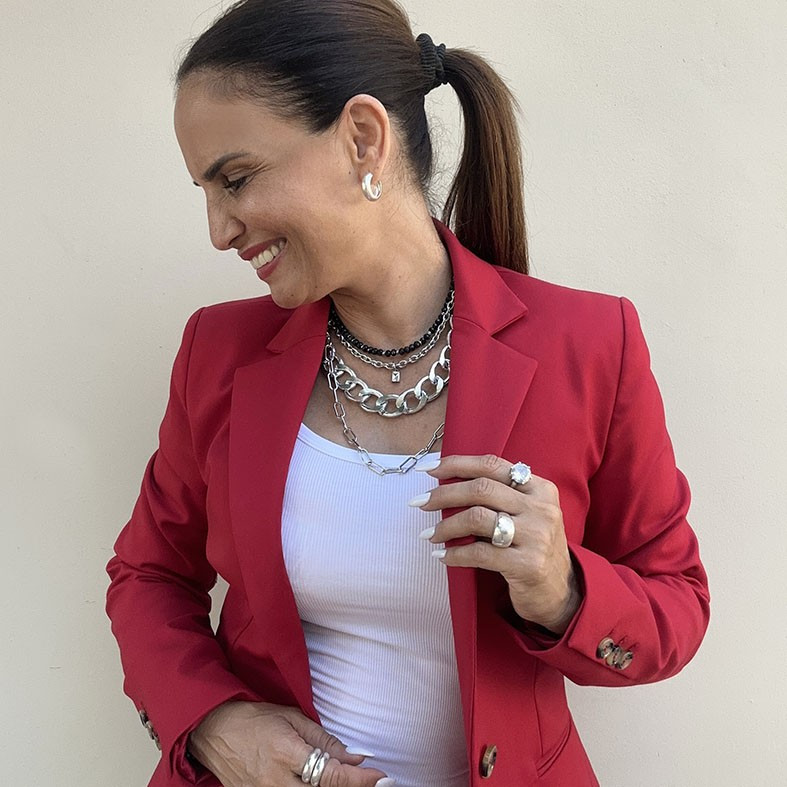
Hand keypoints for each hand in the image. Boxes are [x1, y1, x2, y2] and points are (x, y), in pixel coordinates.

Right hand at [188, 701, 389, 786]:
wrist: (213, 731)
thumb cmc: (254, 718)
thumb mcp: (292, 718)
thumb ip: (325, 741)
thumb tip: (356, 757)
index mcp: (286, 754)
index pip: (330, 775)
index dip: (360, 779)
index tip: (382, 776)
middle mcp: (276, 782)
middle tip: (373, 781)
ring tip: (349, 782)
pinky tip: (322, 784)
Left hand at [415, 455, 581, 634]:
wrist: (560, 591)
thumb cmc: (532, 547)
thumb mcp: (526, 514)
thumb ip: (499, 495)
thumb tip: (446, 481)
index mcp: (540, 488)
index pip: (492, 465)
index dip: (457, 463)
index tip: (429, 469)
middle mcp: (541, 508)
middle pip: (481, 488)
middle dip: (444, 493)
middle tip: (420, 502)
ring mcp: (537, 537)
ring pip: (477, 518)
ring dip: (445, 525)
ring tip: (429, 533)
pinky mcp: (528, 565)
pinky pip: (479, 553)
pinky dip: (454, 554)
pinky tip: (441, 556)